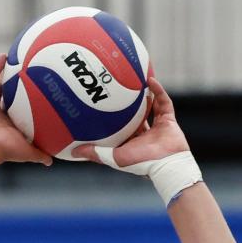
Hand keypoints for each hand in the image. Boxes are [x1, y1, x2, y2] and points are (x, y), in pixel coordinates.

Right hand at [0, 54, 52, 166]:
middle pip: (12, 98)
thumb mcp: (28, 152)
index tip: (40, 93)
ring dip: (7, 74)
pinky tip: (4, 56)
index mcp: (12, 128)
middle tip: (30, 73)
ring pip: (0, 87)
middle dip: (20, 87)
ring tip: (17, 60)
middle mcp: (2, 117)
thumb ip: (40, 154)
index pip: (23, 114)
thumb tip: (52, 161)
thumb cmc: (6, 150)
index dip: (31, 104)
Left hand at [73, 78, 188, 165]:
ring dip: (143, 94)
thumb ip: (95, 152)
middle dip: (126, 103)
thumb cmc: (141, 162)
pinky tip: (149, 79)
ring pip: (149, 106)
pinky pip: (163, 102)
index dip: (111, 118)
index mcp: (130, 143)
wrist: (167, 164)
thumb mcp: (113, 157)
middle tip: (116, 87)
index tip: (100, 105)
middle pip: (133, 115)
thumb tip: (72, 152)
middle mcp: (143, 135)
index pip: (119, 128)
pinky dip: (158, 91)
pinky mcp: (169, 121)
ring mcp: (157, 127)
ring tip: (134, 78)